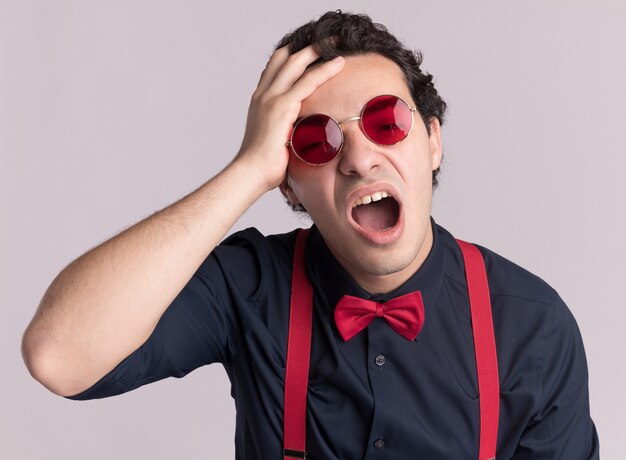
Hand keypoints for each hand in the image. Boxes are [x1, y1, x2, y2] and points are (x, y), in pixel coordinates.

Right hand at [235, 44, 344, 190]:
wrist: (252, 173)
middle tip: (326, 40)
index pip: (274, 68)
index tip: (308, 49)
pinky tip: (339, 63)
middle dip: (307, 46)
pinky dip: (325, 69)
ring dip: (318, 50)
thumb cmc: (264, 165)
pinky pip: (308, 81)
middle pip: (284, 58)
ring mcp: (271, 98)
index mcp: (260, 101)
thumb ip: (286, 131)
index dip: (290, 55)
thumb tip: (301, 137)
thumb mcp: (275, 140)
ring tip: (336, 43)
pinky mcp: (282, 106)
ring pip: (296, 63)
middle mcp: (263, 95)